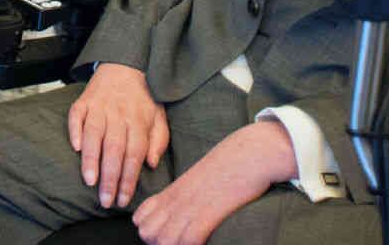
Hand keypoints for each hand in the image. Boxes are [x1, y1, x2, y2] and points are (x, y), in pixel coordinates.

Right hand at [67, 63, 168, 209]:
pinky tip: (74, 148)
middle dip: (110, 177)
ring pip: (94, 134)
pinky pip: (76, 115)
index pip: (134, 154)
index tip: (123, 199)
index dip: (128, 179)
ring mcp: (100, 107)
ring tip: (90, 181)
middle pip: (114, 149)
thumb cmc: (143, 97)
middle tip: (105, 200)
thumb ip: (158, 141)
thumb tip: (152, 163)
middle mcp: (119, 115)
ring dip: (91, 158)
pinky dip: (74, 130)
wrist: (125, 64)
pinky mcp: (84, 100)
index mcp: (138, 121)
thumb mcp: (159, 117)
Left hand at [132, 120, 296, 244]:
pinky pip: (188, 240)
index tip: (167, 232)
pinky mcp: (208, 212)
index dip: (151, 231)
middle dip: (160, 243)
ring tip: (192, 241)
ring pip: (164, 241)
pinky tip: (205, 239)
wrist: (249, 153)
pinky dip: (193, 244)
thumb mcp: (196, 180)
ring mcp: (191, 206)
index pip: (140, 219)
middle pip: (147, 234)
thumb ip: (182, 197)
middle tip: (180, 239)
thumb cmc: (227, 168)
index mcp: (172, 191)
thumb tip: (177, 217)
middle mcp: (176, 199)